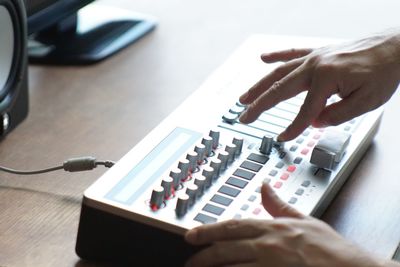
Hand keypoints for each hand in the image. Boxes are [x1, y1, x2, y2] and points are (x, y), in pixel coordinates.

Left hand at [185, 183, 386, 266]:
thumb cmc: (331, 250)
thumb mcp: (304, 220)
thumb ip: (279, 205)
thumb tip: (265, 186)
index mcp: (273, 228)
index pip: (233, 226)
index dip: (209, 230)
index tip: (193, 234)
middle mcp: (268, 246)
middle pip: (226, 249)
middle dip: (204, 254)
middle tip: (190, 260)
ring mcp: (270, 266)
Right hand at [239, 31, 399, 140]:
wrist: (396, 47)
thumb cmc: (384, 72)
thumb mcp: (366, 102)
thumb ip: (336, 115)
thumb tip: (314, 122)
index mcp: (326, 78)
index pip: (304, 111)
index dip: (293, 128)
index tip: (282, 139)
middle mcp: (315, 65)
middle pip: (279, 89)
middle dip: (259, 105)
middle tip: (244, 116)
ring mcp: (314, 57)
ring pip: (279, 72)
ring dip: (259, 85)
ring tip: (244, 97)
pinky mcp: (318, 52)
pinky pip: (292, 53)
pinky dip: (276, 56)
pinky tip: (263, 58)